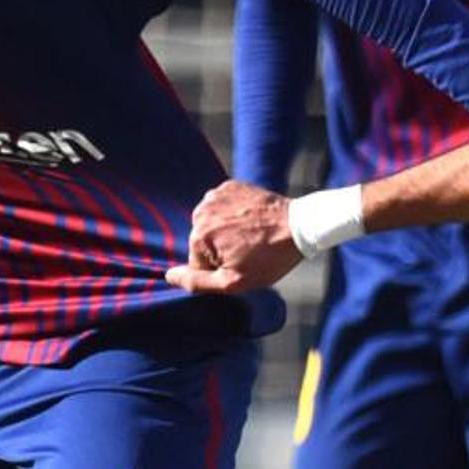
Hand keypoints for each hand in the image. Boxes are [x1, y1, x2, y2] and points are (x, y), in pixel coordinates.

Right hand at [165, 181, 302, 294]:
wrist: (299, 226)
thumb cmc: (269, 258)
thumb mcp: (233, 282)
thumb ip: (196, 282)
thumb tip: (168, 276)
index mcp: (198, 237)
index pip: (197, 263)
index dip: (220, 269)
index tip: (242, 264)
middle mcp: (201, 212)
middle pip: (203, 242)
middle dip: (222, 249)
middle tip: (249, 251)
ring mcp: (216, 195)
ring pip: (212, 224)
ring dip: (226, 231)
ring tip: (252, 236)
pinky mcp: (230, 185)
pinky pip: (222, 207)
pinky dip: (233, 214)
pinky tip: (251, 220)